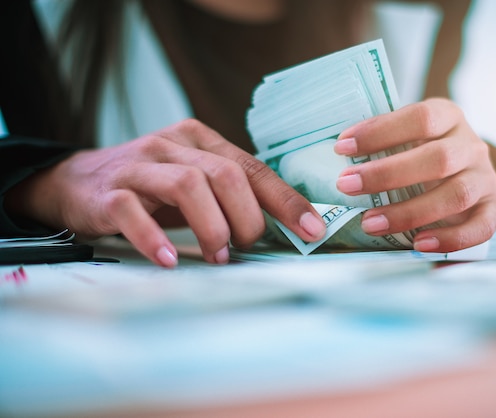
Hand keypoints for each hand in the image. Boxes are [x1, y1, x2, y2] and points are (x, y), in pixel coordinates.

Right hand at [8, 119, 325, 265]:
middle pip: (225, 175)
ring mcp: (138, 166)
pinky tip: (172, 260)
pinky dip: (157, 240)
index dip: (286, 200)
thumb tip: (286, 226)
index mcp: (200, 139)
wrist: (78, 181)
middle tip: (246, 246)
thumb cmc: (151, 187)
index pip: (253, 168)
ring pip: (188, 185)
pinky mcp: (108, 193)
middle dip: (247, 218)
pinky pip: (134, 213)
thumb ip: (233, 194)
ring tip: (218, 255)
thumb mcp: (195, 180)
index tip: (312, 230)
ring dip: (212, 227)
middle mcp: (171, 145)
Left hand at [334, 98, 495, 252]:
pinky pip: (481, 227)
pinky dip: (450, 239)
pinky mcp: (494, 208)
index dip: (380, 132)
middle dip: (386, 174)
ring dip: (409, 212)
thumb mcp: (404, 138)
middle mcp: (471, 145)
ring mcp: (485, 177)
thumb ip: (381, 143)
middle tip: (346, 186)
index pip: (420, 118)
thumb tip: (338, 155)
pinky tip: (418, 245)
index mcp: (448, 117)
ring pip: (455, 195)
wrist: (461, 172)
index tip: (341, 147)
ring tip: (369, 224)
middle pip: (437, 159)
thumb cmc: (419, 153)